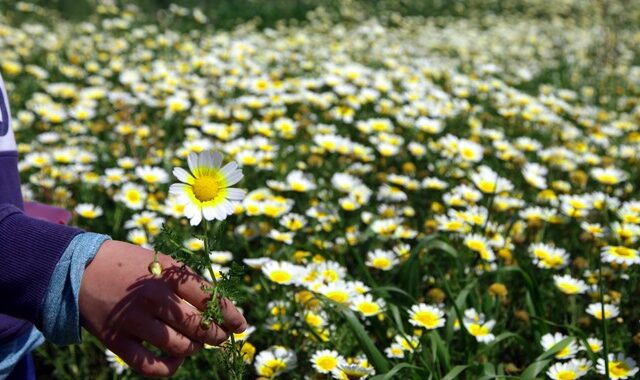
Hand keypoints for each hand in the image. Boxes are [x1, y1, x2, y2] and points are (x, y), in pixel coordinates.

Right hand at [79, 240, 246, 376]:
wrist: (79, 269)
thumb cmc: (131, 265)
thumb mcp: (162, 262)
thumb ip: (189, 284)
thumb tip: (222, 310)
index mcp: (167, 274)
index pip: (209, 299)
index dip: (231, 315)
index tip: (241, 325)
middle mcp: (152, 297)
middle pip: (197, 326)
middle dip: (216, 335)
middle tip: (221, 336)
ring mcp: (133, 321)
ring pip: (179, 347)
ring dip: (194, 349)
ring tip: (196, 343)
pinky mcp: (116, 341)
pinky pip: (150, 366)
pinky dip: (169, 368)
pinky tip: (175, 360)